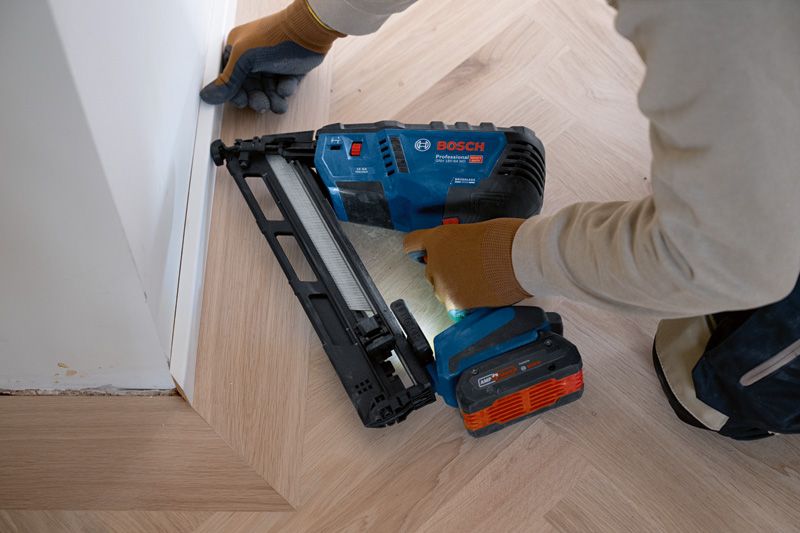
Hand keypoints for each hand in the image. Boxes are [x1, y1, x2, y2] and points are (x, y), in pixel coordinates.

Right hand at [200, 0, 342, 112]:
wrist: (309, 33)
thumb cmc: (276, 36)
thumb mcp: (244, 59)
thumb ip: (227, 80)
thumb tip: (208, 95)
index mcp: (238, 50)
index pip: (229, 78)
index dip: (234, 93)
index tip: (241, 102)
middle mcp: (253, 57)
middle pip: (249, 87)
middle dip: (256, 99)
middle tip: (261, 104)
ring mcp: (271, 64)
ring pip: (267, 90)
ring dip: (272, 99)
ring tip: (277, 103)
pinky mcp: (289, 70)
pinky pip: (283, 87)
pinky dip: (285, 90)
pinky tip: (286, 88)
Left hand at [403, 218, 530, 312]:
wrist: (521, 259)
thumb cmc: (506, 239)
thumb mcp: (475, 231)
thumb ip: (459, 242)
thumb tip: (462, 250)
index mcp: (438, 239)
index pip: (411, 244)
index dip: (418, 249)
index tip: (423, 252)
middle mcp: (435, 263)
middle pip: (431, 271)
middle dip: (446, 271)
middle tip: (469, 268)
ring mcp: (444, 285)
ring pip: (442, 290)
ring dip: (456, 288)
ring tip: (480, 282)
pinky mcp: (456, 304)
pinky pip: (455, 306)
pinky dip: (466, 302)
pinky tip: (483, 294)